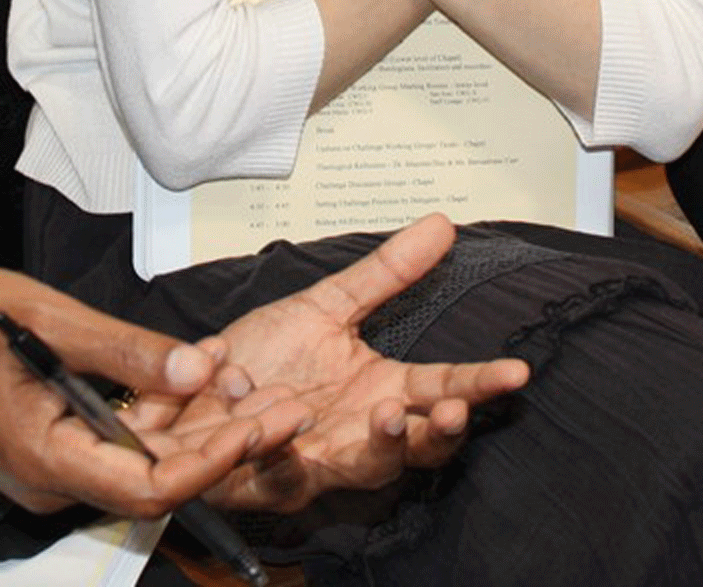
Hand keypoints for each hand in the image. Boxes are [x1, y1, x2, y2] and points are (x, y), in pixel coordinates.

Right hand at [0, 267, 309, 516]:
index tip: (255, 428)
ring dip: (199, 423)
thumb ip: (129, 354)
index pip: (150, 488)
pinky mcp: (60, 447)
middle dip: (224, 443)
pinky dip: (163, 411)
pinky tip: (200, 370)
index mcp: (48, 459)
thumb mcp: (53, 320)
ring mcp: (57, 466)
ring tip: (256, 384)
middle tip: (283, 409)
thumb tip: (198, 372)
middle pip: (159, 479)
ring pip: (146, 458)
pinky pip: (123, 440)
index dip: (210, 463)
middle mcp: (55, 477)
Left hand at [167, 216, 530, 510]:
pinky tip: (287, 421)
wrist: (186, 392)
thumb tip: (442, 224)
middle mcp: (357, 433)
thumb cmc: (259, 359)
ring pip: (365, 469)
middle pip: (419, 445)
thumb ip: (386, 273)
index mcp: (379, 392)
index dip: (479, 384)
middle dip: (441, 432)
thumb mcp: (324, 306)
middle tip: (455, 409)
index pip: (441, 389)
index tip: (516, 371)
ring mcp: (317, 459)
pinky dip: (286, 450)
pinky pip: (283, 473)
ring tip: (388, 413)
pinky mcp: (267, 477)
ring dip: (381, 445)